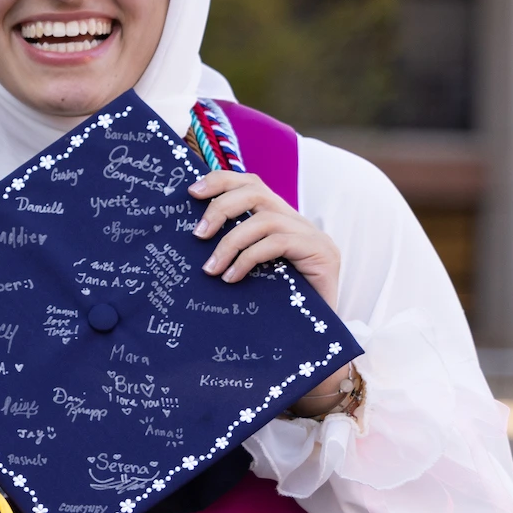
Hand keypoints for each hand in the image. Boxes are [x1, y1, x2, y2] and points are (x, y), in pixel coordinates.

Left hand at [189, 171, 341, 304]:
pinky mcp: (321, 253)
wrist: (316, 331)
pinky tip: (232, 278)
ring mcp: (311, 235)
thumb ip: (235, 249)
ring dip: (230, 243)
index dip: (221, 181)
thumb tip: (193, 237)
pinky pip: (277, 243)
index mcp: (279, 218)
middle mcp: (297, 221)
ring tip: (211, 269)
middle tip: (197, 235)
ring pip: (263, 219)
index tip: (191, 192)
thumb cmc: (277, 302)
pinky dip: (248, 258)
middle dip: (220, 208)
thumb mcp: (252, 270)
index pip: (251, 184)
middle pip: (256, 191)